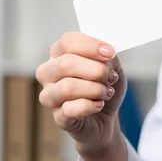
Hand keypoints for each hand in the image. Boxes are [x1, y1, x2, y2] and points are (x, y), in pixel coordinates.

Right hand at [36, 32, 126, 155]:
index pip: (67, 42)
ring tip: (106, 92)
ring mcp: (50, 96)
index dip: (91, 46)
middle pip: (66, 63)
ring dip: (95, 89)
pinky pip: (71, 109)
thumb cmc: (104, 87)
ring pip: (67, 87)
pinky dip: (91, 106)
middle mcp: (48, 73)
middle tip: (111, 77)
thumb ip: (107, 57)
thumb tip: (105, 53)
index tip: (111, 53)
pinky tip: (99, 105)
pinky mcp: (58, 117)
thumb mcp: (112, 67)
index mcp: (60, 54)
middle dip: (96, 70)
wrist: (106, 118)